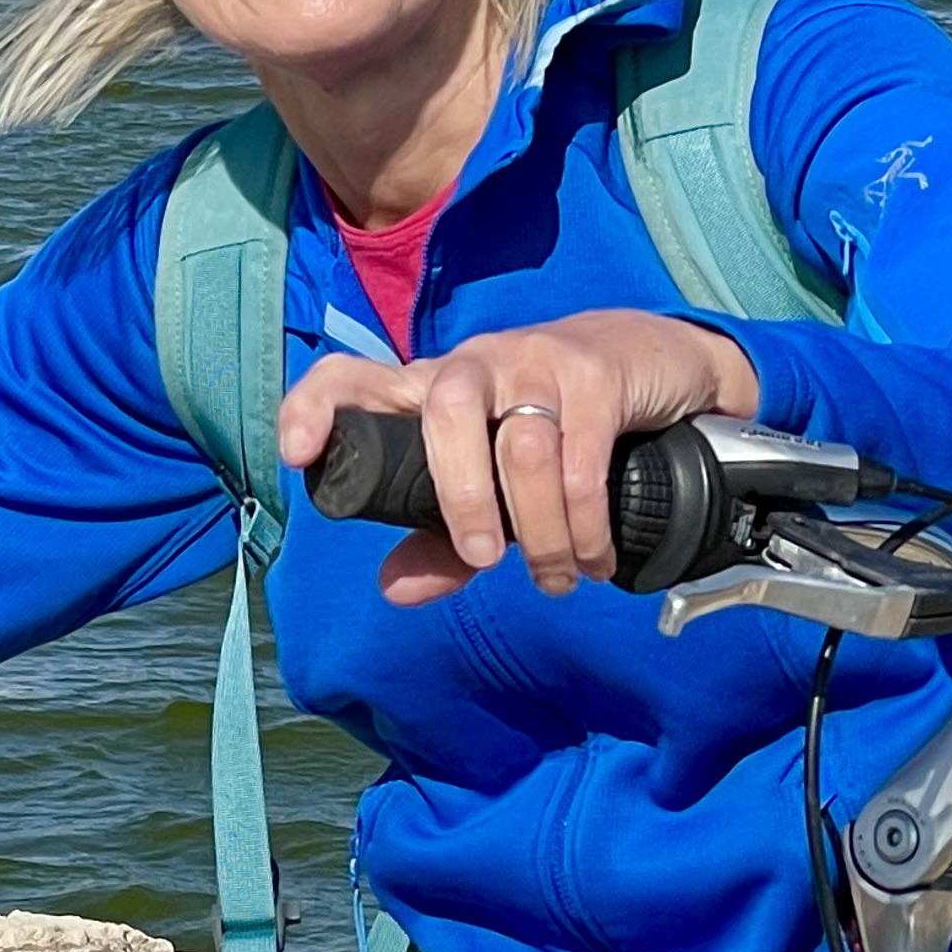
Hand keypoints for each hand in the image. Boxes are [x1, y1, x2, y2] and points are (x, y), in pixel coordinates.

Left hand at [278, 309, 761, 603]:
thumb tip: (395, 591)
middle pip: (444, 409)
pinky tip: (593, 556)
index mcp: (429, 390)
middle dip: (461, 497)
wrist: (654, 361)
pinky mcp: (595, 372)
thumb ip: (441, 541)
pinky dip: (585, 522)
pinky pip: (582, 456)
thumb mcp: (492, 484)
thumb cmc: (551, 428)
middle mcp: (473, 364)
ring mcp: (535, 360)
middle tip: (486, 560)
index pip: (354, 376)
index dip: (315, 405)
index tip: (296, 455)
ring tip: (558, 578)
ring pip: (521, 447)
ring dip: (539, 531)